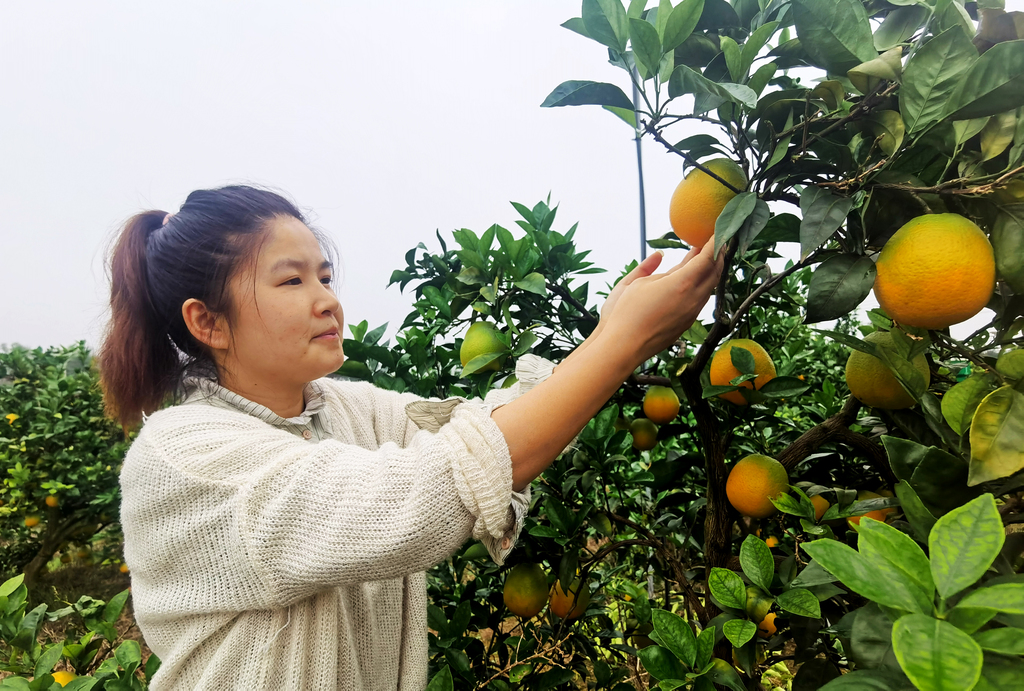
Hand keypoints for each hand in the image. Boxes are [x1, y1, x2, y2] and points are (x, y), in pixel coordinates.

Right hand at [597, 237, 723, 363]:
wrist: (624, 347)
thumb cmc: (625, 312)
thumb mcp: (635, 283)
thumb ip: (650, 267)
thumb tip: (659, 255)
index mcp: (682, 283)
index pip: (707, 258)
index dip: (715, 243)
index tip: (719, 231)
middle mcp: (693, 298)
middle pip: (714, 273)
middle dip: (717, 256)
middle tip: (716, 242)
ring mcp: (692, 313)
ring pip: (708, 288)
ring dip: (709, 272)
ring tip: (704, 259)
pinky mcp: (687, 324)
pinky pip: (700, 300)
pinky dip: (701, 286)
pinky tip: (692, 282)